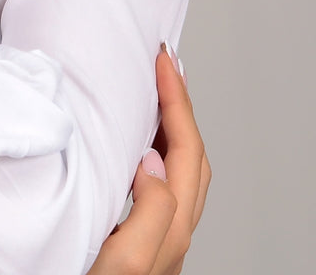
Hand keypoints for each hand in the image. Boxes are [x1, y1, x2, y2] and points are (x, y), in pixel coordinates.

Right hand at [87, 47, 209, 274]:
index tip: (161, 59)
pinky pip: (162, 187)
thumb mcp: (123, 262)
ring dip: (172, 126)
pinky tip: (135, 142)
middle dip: (181, 105)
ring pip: (181, 174)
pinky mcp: (138, 244)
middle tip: (164, 63)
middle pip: (192, 159)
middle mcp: (170, 239)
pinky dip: (156, 151)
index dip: (177, 101)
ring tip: (156, 92)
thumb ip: (148, 214)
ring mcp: (157, 243)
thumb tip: (150, 160)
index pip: (184, 151)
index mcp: (169, 233)